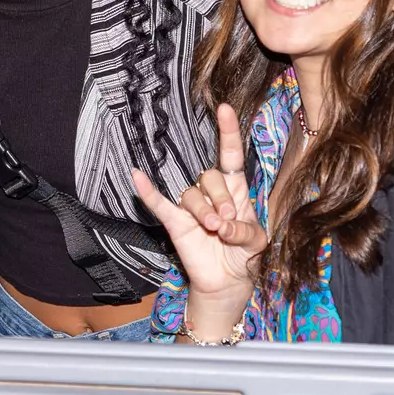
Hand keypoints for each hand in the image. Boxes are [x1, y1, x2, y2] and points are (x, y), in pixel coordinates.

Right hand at [132, 104, 265, 333]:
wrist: (227, 284)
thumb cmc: (244, 258)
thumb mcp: (256, 243)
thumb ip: (245, 230)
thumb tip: (223, 224)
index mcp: (236, 190)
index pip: (230, 155)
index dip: (228, 132)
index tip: (224, 109)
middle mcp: (212, 194)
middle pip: (210, 176)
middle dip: (221, 197)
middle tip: (227, 221)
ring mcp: (191, 208)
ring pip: (191, 194)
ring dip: (204, 210)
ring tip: (215, 229)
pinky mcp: (176, 224)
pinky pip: (159, 204)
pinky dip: (148, 191)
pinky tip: (137, 176)